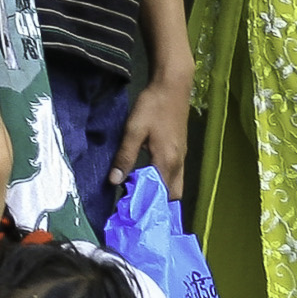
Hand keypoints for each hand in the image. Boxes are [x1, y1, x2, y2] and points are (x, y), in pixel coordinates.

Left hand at [107, 73, 191, 204]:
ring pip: (175, 185)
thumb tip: (114, 181)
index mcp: (167, 161)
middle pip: (172, 195)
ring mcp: (181, 157)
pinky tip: (147, 179)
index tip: (130, 212)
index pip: (160, 195)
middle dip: (157, 205)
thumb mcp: (134, 130)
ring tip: (139, 197)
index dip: (147, 206)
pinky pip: (175, 175)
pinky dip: (164, 183)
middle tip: (136, 207)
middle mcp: (178, 164)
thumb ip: (125, 156)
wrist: (173, 85)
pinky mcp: (180, 150)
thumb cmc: (153, 106)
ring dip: (160, 194)